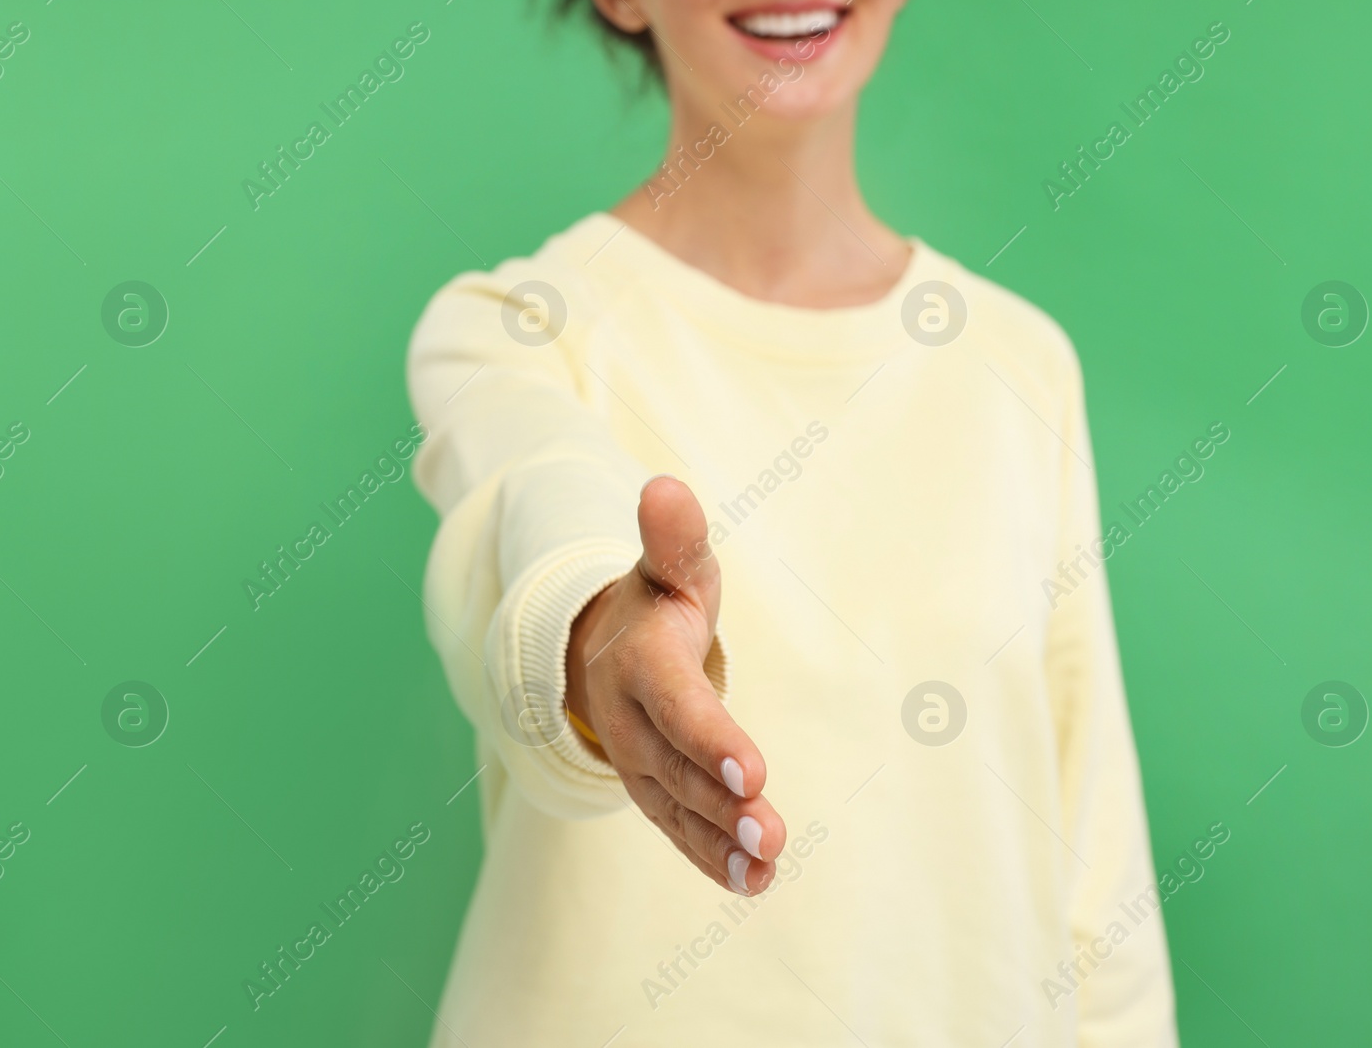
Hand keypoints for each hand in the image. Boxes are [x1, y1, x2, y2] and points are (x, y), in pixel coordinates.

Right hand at [565, 475, 785, 894]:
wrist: (597, 650)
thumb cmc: (654, 602)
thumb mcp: (668, 566)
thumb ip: (673, 537)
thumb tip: (666, 487)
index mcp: (639, 665)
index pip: (677, 707)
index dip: (712, 740)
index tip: (753, 772)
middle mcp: (632, 724)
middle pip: (681, 770)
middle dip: (726, 806)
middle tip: (774, 834)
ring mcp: (639, 765)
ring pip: (681, 810)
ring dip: (724, 843)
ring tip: (769, 868)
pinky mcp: (654, 793)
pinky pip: (682, 832)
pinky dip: (714, 860)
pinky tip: (756, 884)